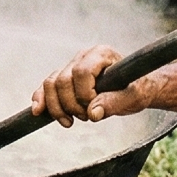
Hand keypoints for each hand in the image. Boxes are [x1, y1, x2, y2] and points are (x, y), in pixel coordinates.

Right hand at [31, 45, 153, 125]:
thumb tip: (92, 113)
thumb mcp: (133, 97)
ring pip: (50, 84)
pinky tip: (39, 112)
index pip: (81, 72)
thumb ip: (114, 103)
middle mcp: (83, 56)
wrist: (136, 89)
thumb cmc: (137, 89)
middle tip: (86, 117)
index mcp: (101, 54)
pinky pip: (46, 87)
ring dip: (56, 108)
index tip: (95, 108)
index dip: (84, 95)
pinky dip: (41, 100)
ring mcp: (71, 66)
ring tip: (70, 122)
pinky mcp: (65, 78)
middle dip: (71, 105)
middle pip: (62, 80)